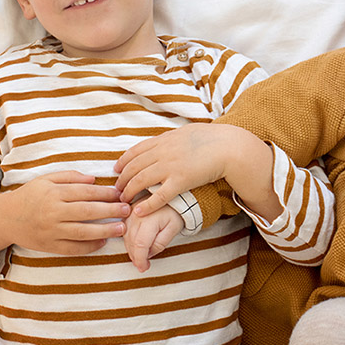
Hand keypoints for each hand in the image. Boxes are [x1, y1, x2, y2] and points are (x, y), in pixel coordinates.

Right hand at [0, 170, 128, 259]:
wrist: (6, 218)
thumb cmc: (30, 196)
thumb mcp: (46, 180)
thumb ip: (70, 177)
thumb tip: (94, 180)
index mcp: (54, 193)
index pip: (85, 192)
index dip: (105, 193)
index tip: (120, 194)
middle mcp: (53, 212)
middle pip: (87, 211)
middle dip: (110, 211)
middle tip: (127, 210)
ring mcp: (51, 230)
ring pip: (82, 232)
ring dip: (105, 230)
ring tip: (122, 228)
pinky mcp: (49, 246)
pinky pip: (72, 248)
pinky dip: (89, 247)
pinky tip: (103, 242)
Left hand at [114, 123, 245, 214]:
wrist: (228, 147)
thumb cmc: (211, 139)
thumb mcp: (186, 133)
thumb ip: (171, 139)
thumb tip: (163, 142)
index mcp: (164, 141)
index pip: (135, 151)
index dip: (123, 162)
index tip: (116, 171)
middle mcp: (163, 153)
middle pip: (133, 167)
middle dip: (122, 179)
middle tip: (117, 190)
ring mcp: (170, 167)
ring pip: (140, 181)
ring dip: (129, 192)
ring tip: (123, 200)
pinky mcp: (180, 181)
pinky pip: (159, 196)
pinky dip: (146, 205)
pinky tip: (139, 211)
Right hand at [123, 205, 183, 271]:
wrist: (172, 194)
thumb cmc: (175, 211)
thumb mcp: (173, 229)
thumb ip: (160, 243)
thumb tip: (148, 255)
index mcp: (149, 220)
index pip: (140, 246)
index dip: (140, 260)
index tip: (144, 268)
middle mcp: (136, 215)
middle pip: (131, 243)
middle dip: (136, 257)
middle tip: (143, 265)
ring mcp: (130, 213)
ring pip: (125, 237)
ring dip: (131, 249)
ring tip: (140, 257)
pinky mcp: (128, 211)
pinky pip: (124, 229)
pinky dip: (128, 240)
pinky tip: (135, 245)